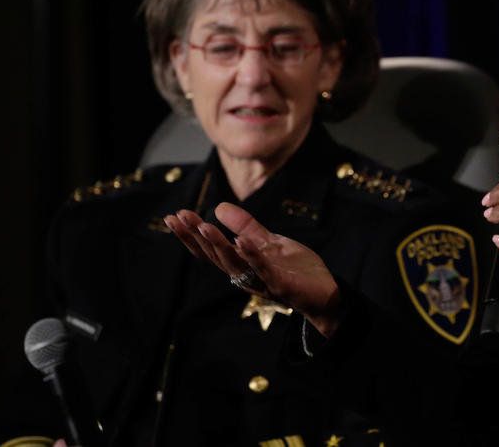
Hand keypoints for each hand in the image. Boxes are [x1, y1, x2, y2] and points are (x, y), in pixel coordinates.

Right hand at [165, 202, 341, 336]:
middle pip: (215, 256)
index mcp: (240, 265)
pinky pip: (263, 269)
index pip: (209, 250)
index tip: (173, 216)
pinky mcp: (280, 285)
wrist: (325, 292)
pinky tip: (242, 241)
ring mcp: (261, 281)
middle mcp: (244, 276)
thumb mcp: (269, 242)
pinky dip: (252, 255)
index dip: (190, 235)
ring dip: (219, 244)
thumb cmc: (295, 269)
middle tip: (179, 217)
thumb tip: (219, 206)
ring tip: (205, 226)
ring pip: (234, 263)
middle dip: (196, 237)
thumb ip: (247, 227)